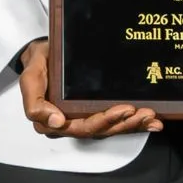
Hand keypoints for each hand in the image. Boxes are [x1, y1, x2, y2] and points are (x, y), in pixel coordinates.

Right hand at [17, 38, 162, 137]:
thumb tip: (55, 121)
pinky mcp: (95, 112)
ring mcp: (83, 118)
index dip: (103, 121)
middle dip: (122, 123)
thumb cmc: (38, 65)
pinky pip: (115, 122)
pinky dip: (134, 124)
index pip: (81, 127)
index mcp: (53, 120)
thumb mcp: (30, 78)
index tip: (122, 110)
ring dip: (131, 124)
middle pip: (99, 129)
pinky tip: (152, 122)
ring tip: (149, 116)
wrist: (44, 53)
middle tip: (140, 111)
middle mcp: (70, 123)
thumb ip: (35, 101)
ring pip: (110, 128)